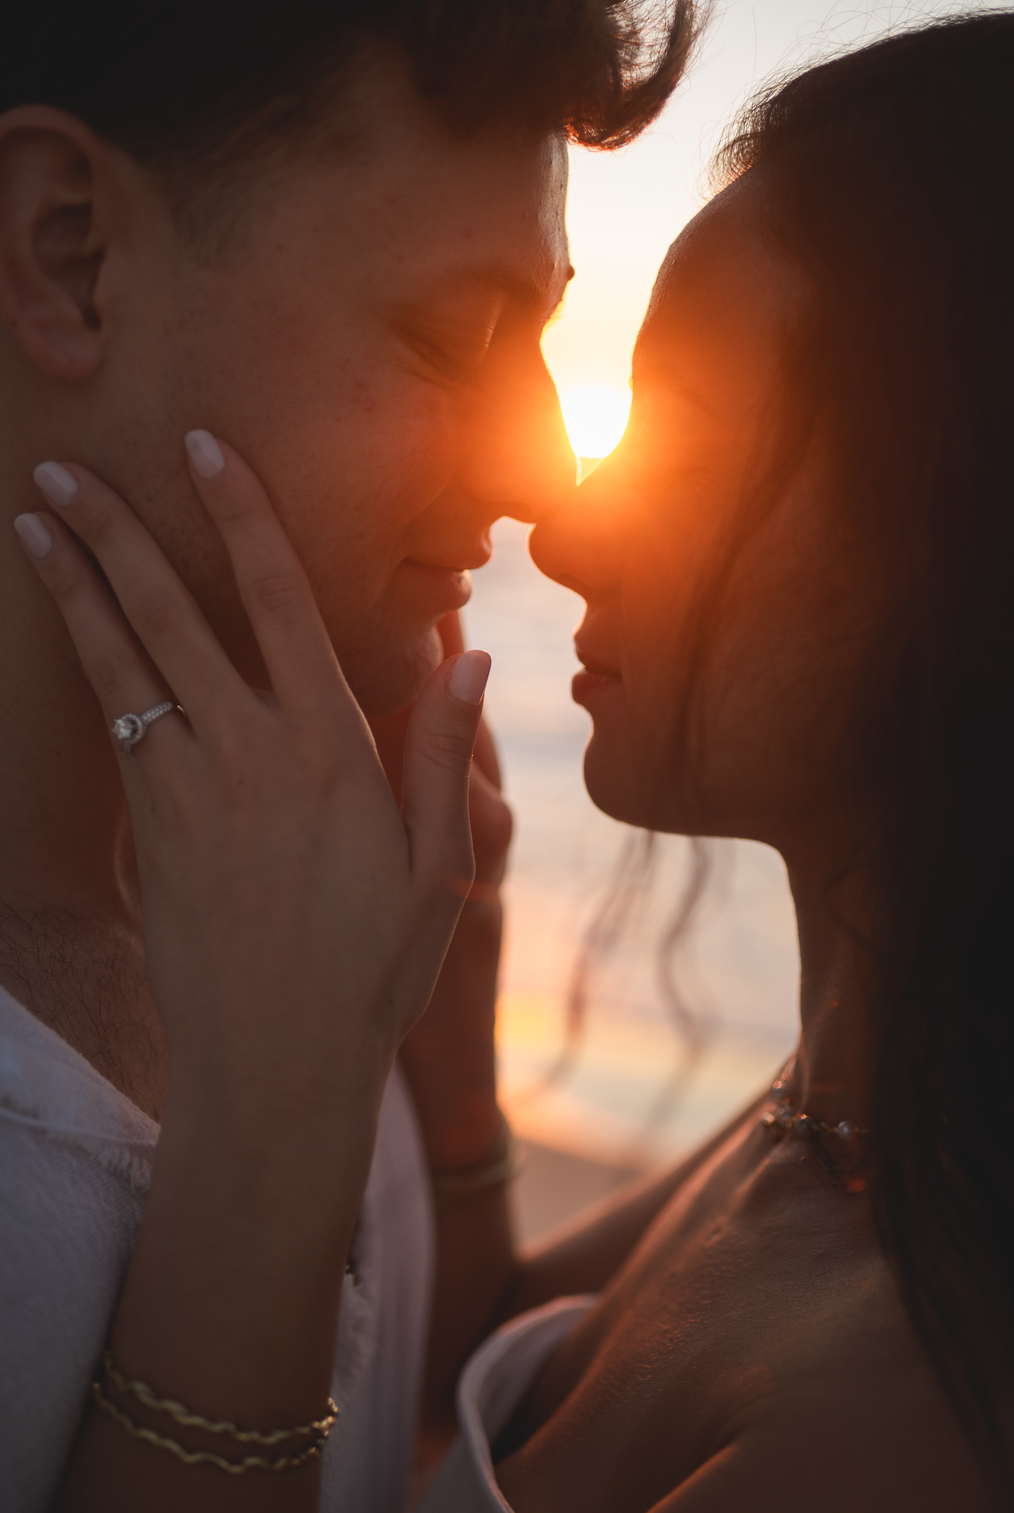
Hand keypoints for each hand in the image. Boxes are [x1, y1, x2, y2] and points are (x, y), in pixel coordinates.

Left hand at [18, 437, 488, 1182]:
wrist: (273, 1065)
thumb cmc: (371, 970)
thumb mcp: (435, 865)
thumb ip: (440, 752)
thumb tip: (470, 655)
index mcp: (328, 750)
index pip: (279, 602)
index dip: (239, 516)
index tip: (202, 447)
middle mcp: (246, 755)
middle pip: (169, 618)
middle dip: (112, 535)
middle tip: (60, 470)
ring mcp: (184, 794)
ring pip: (118, 668)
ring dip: (73, 591)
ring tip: (31, 526)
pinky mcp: (146, 835)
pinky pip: (112, 732)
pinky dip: (88, 670)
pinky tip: (71, 635)